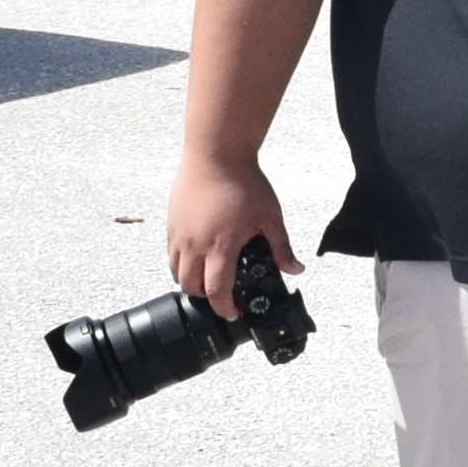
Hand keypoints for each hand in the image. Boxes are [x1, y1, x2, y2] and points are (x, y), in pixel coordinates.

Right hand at [168, 157, 292, 321]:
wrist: (216, 153)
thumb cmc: (244, 183)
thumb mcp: (270, 217)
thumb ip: (282, 247)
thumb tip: (296, 269)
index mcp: (220, 247)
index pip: (216, 291)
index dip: (225, 308)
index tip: (233, 312)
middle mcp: (195, 245)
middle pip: (191, 287)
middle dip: (206, 297)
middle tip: (222, 294)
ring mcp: (179, 234)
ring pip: (176, 272)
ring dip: (190, 281)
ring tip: (208, 276)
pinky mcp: (172, 223)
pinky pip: (171, 253)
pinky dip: (182, 263)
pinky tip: (198, 255)